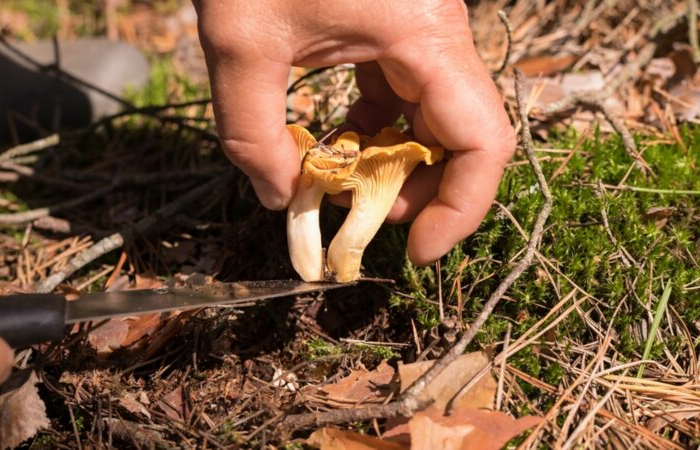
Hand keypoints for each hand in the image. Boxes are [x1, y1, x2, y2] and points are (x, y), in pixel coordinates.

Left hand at [193, 0, 515, 264]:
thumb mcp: (239, 42)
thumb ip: (251, 134)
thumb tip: (278, 199)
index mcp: (424, 35)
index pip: (484, 142)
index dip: (461, 211)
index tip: (413, 253)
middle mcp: (439, 33)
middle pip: (468, 138)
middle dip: (425, 195)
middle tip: (369, 225)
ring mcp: (421, 28)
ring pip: (439, 119)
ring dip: (400, 166)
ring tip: (348, 192)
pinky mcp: (396, 25)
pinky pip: (407, 93)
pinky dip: (379, 131)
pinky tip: (339, 145)